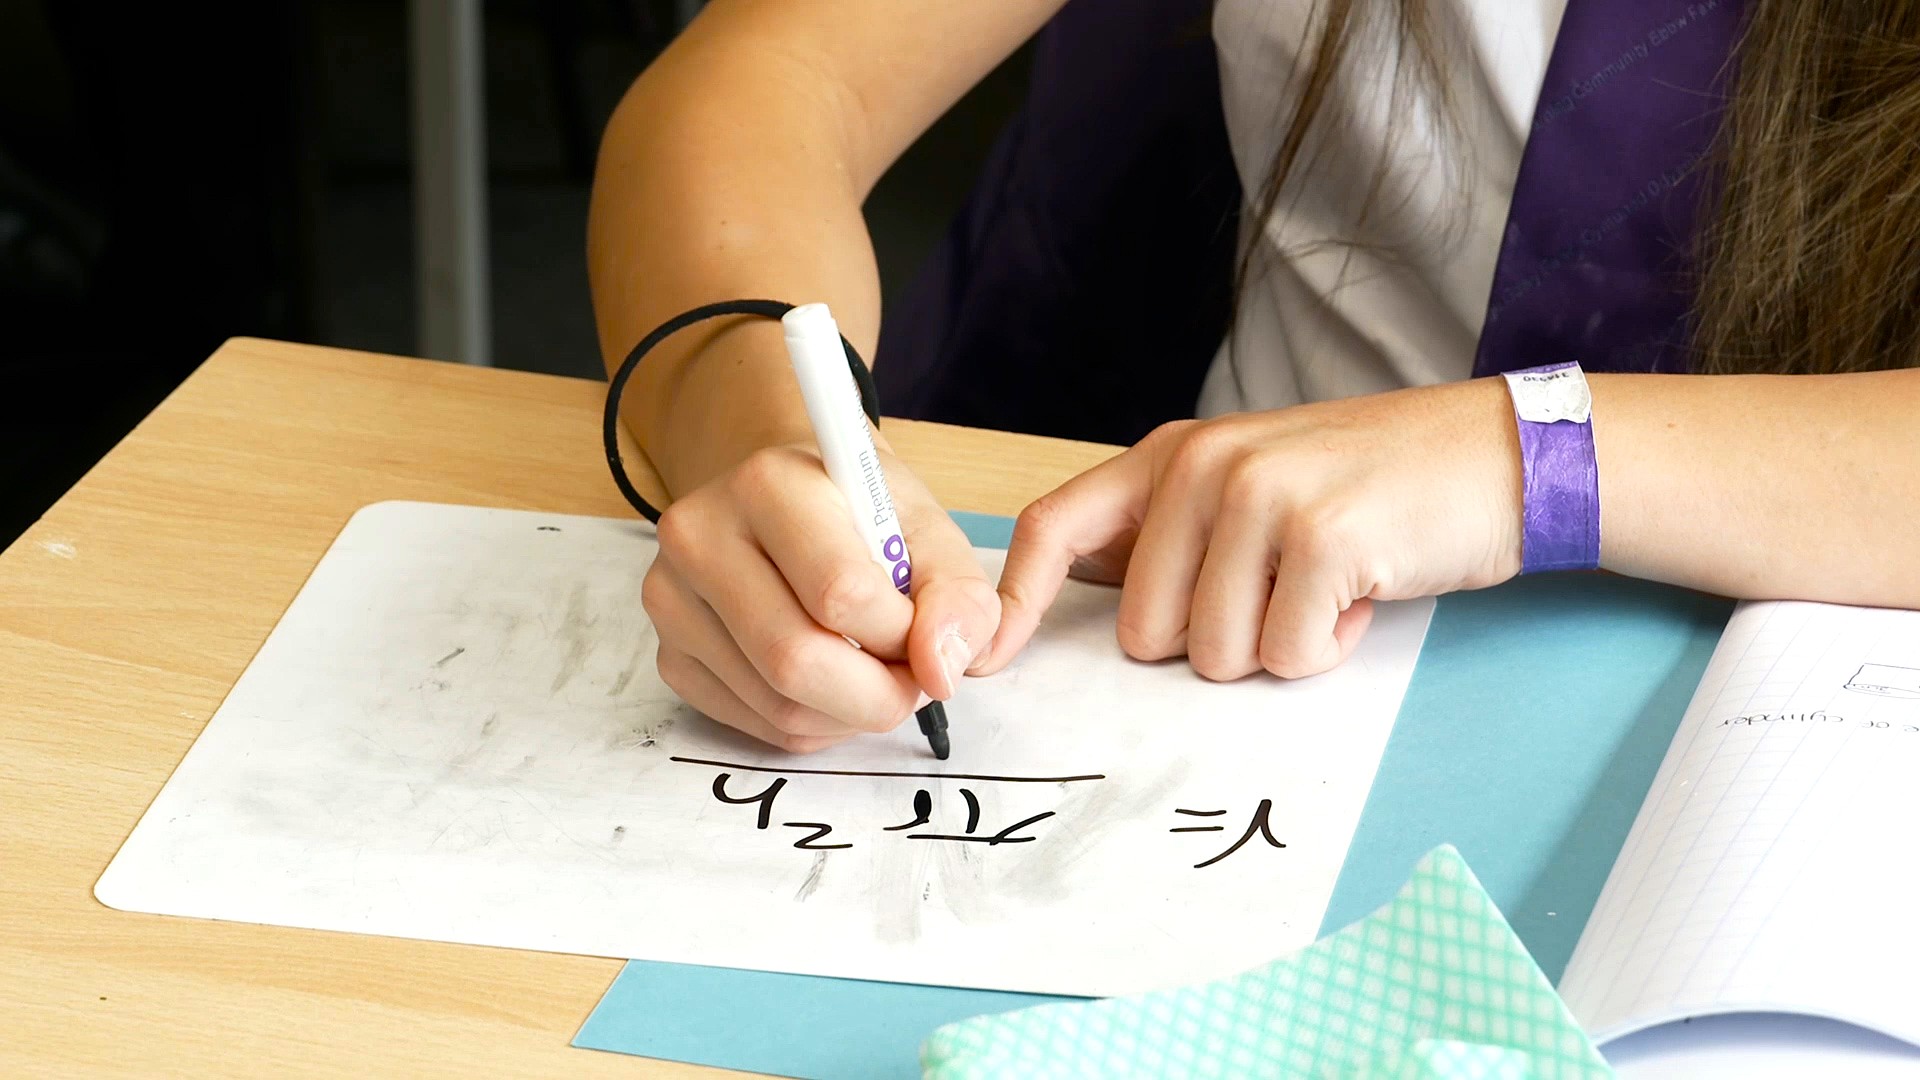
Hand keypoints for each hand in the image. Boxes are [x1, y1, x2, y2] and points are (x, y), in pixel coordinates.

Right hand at [644, 442, 1000, 751]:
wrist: (786, 499)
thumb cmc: (857, 510)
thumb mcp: (925, 527)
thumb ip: (957, 594)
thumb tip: (942, 670)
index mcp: (767, 485)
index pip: (841, 594)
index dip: (903, 634)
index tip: (925, 628)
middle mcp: (700, 537)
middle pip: (797, 661)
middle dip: (879, 693)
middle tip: (913, 679)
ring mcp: (672, 601)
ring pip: (780, 708)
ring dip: (852, 714)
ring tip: (875, 672)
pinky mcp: (671, 656)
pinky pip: (758, 726)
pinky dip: (815, 724)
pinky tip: (832, 682)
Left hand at [977, 379, 1522, 680]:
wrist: (1492, 455)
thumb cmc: (1365, 486)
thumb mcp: (1247, 487)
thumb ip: (1164, 536)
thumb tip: (1067, 595)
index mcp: (1169, 456)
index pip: (1052, 526)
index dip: (1011, 602)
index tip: (986, 662)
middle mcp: (1202, 467)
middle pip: (1141, 633)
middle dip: (1210, 642)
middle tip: (1278, 589)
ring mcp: (1260, 498)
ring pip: (1212, 655)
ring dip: (1273, 647)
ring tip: (1322, 583)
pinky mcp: (1321, 539)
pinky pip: (1285, 655)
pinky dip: (1327, 647)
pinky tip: (1359, 591)